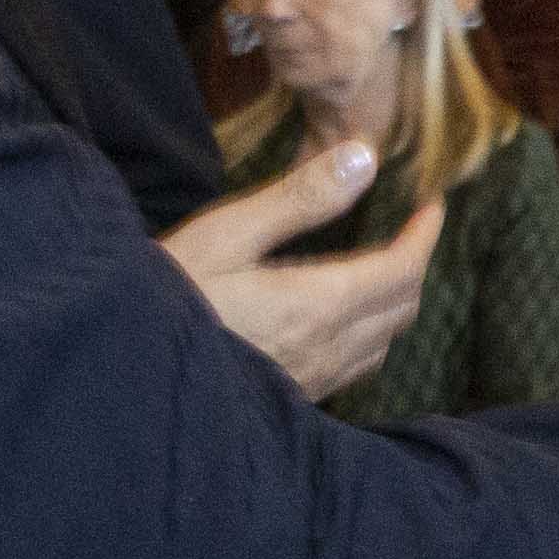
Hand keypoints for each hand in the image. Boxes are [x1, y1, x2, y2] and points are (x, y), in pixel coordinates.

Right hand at [160, 141, 440, 400]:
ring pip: (382, 343)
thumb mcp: (227, 233)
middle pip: (401, 308)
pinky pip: (352, 368)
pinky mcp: (290, 400)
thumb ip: (300, 198)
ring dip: (394, 302)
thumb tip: (364, 158)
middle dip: (415, 264)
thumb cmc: (166, 295)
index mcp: (317, 303)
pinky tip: (341, 318)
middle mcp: (325, 349)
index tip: (433, 205)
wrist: (125, 375)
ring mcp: (309, 381)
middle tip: (411, 227)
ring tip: (383, 265)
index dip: (425, 234)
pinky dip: (368, 336)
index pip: (401, 270)